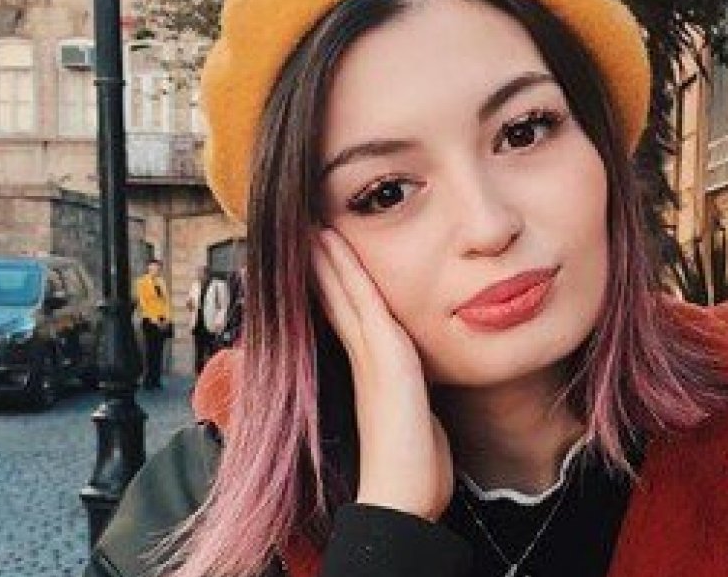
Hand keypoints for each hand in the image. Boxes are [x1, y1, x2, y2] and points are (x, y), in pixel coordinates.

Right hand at [311, 228, 453, 521]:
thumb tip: (421, 398)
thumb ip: (415, 400)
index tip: (322, 256)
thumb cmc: (416, 471)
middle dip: (323, 266)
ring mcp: (371, 357)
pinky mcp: (383, 355)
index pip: (348, 317)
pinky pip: (360, 301)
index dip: (334, 286)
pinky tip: (330, 244)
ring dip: (328, 260)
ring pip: (344, 294)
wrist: (403, 497)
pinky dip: (344, 271)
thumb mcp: (419, 424)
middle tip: (306, 232)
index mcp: (373, 373)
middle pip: (338, 300)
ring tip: (313, 229)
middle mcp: (366, 360)